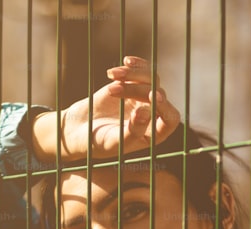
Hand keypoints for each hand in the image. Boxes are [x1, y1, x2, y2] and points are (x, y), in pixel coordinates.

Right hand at [31, 56, 180, 161]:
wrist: (79, 130)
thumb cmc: (98, 143)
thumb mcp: (115, 142)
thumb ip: (133, 130)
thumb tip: (146, 112)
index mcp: (155, 133)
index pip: (171, 119)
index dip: (165, 107)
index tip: (152, 97)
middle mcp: (154, 115)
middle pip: (158, 94)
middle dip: (137, 89)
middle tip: (114, 89)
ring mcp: (145, 98)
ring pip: (151, 78)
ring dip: (133, 74)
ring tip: (112, 76)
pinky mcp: (133, 85)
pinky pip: (141, 71)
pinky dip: (134, 66)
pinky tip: (124, 63)